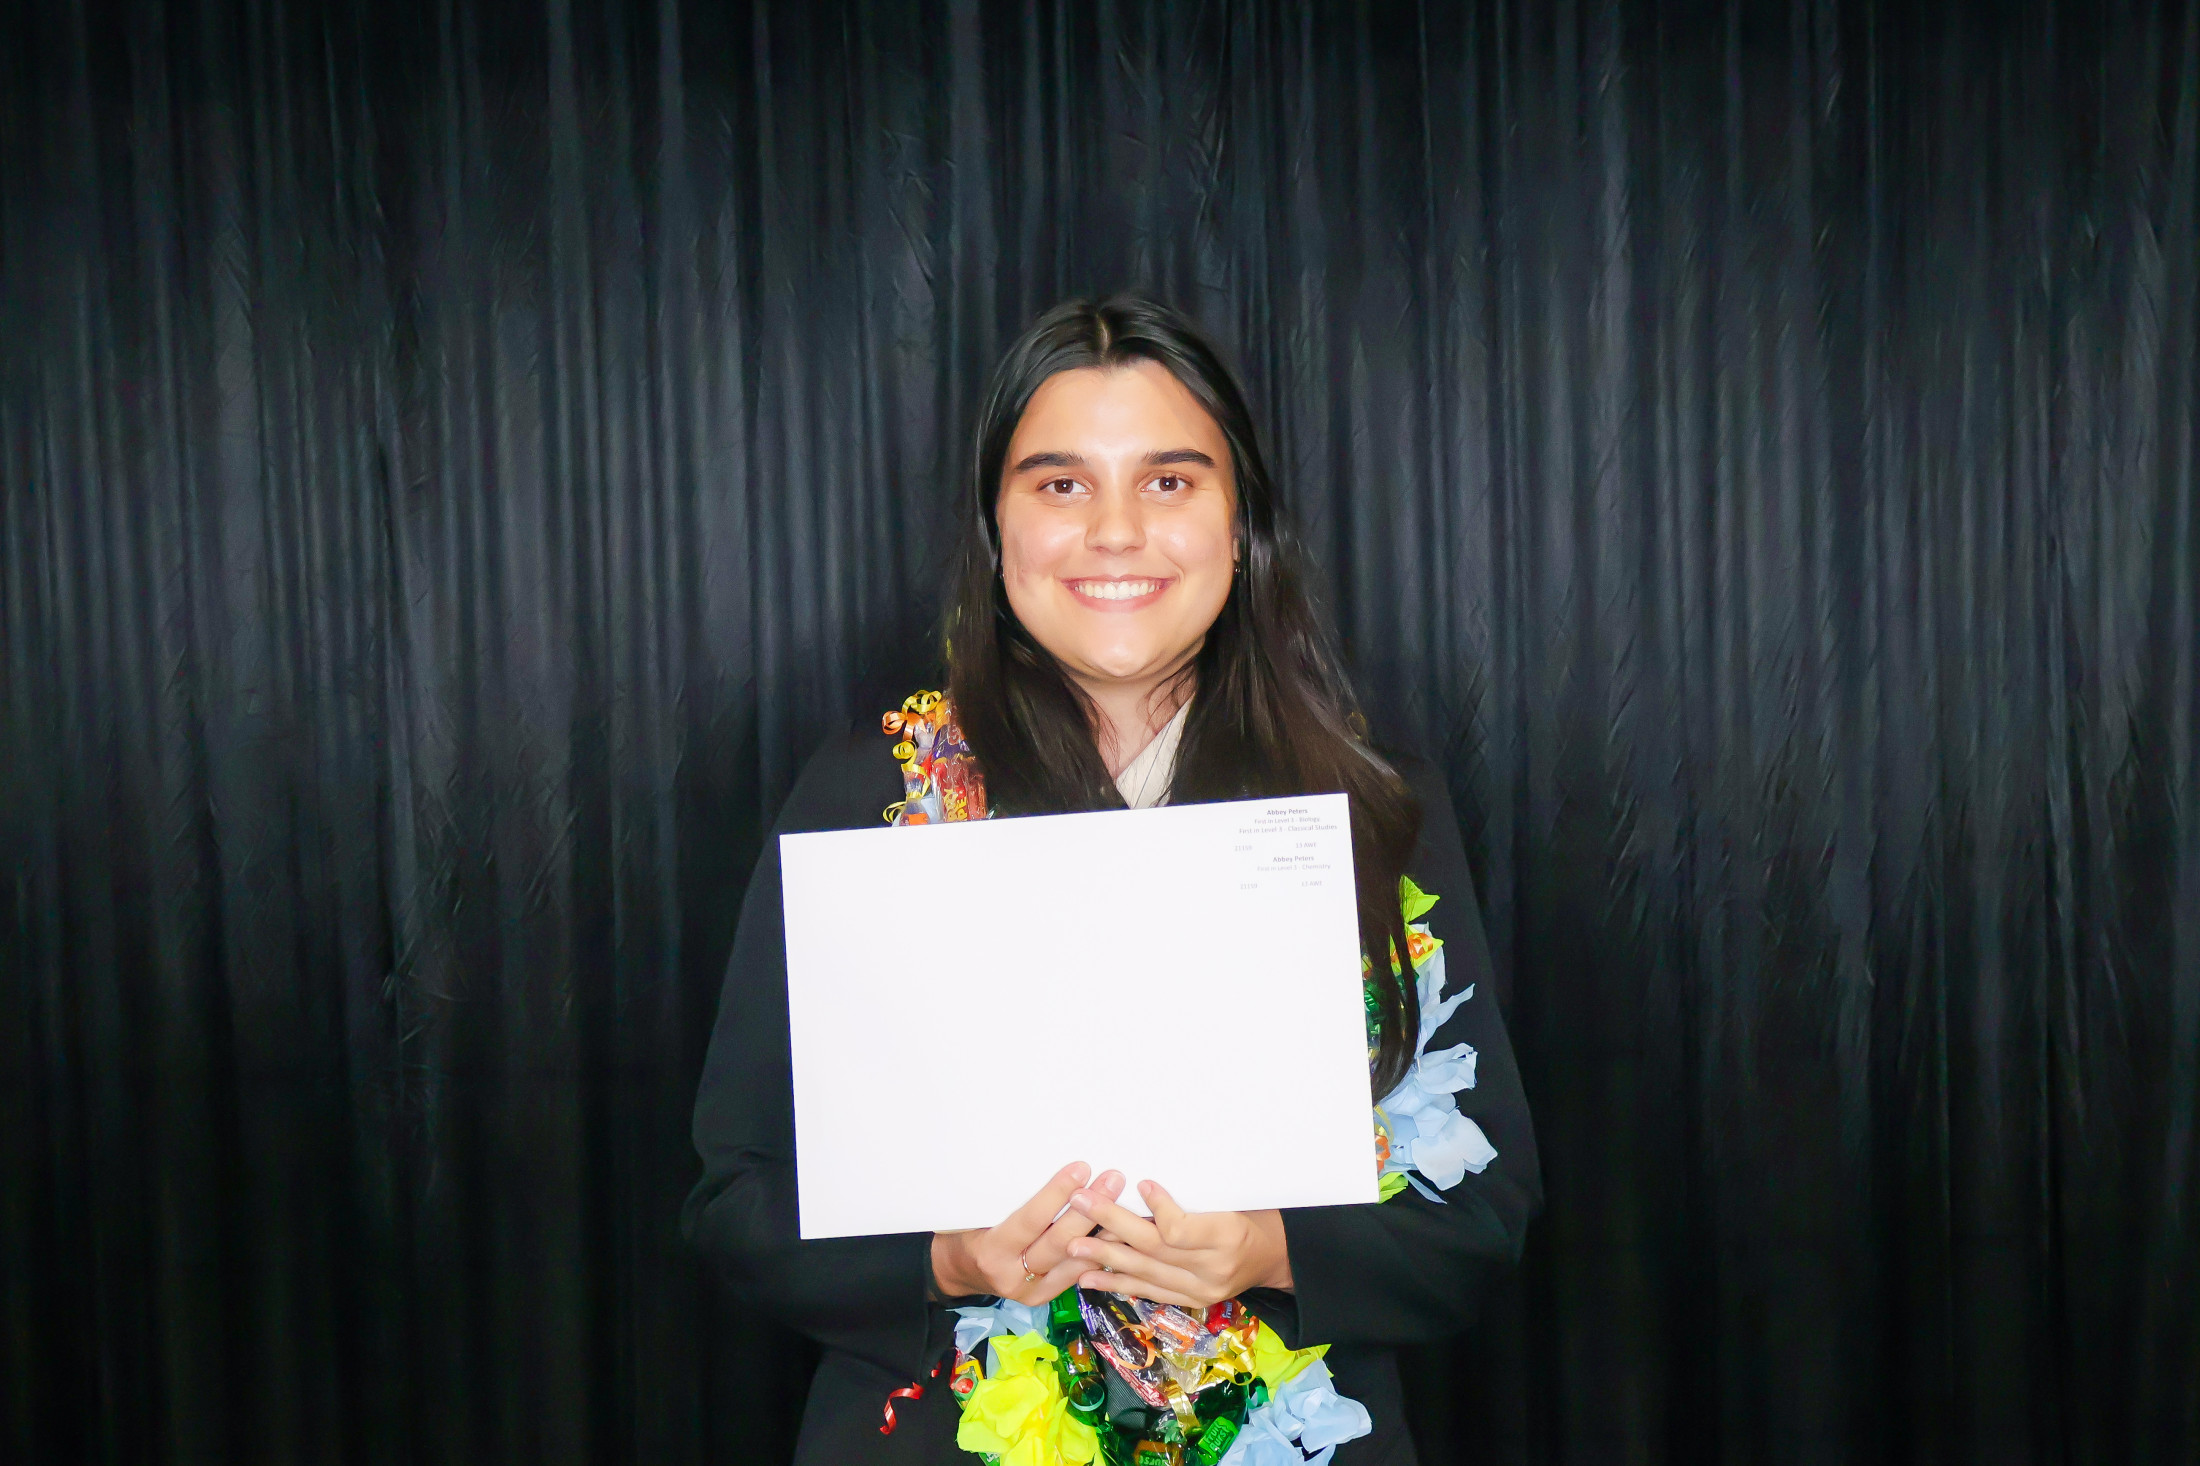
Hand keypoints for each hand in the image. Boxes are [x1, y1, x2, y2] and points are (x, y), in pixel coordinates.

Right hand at [930, 1164, 1125, 1305]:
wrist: (958, 1270)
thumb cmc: (969, 1230)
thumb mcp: (981, 1212)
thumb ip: (1014, 1201)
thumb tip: (1055, 1168)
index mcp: (992, 1251)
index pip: (1031, 1220)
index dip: (1057, 1194)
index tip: (1081, 1168)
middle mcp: (1012, 1277)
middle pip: (1058, 1243)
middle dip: (1089, 1210)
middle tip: (1112, 1179)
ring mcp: (1030, 1292)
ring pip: (1074, 1262)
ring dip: (1103, 1233)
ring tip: (1125, 1205)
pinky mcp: (1044, 1298)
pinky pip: (1077, 1275)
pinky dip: (1098, 1254)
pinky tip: (1118, 1234)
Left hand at [1063, 1180, 1293, 1307]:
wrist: (1273, 1255)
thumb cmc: (1252, 1214)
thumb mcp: (1231, 1197)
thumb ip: (1190, 1198)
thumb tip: (1139, 1187)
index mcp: (1227, 1237)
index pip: (1178, 1230)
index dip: (1156, 1208)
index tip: (1139, 1183)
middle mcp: (1213, 1270)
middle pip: (1154, 1248)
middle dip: (1111, 1224)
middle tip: (1080, 1203)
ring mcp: (1201, 1291)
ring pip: (1145, 1273)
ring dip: (1105, 1258)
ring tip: (1073, 1245)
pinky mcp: (1191, 1301)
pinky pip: (1148, 1292)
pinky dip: (1117, 1283)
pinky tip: (1089, 1277)